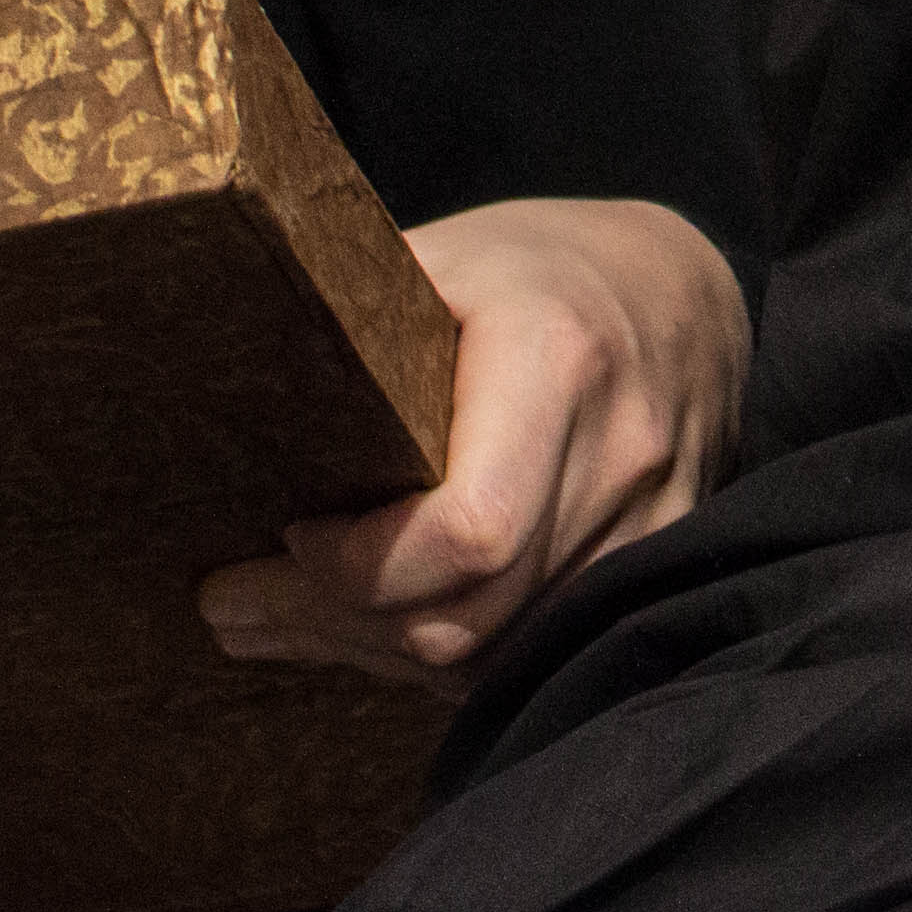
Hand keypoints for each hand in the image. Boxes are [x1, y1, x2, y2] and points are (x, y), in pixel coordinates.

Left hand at [199, 197, 745, 697]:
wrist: (685, 294)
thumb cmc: (543, 270)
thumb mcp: (450, 256)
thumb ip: (359, 311)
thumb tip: (226, 348)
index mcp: (561, 362)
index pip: (470, 529)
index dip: (364, 564)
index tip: (295, 531)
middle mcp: (619, 454)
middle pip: (470, 611)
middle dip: (335, 622)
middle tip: (233, 602)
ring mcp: (649, 525)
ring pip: (493, 653)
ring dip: (373, 652)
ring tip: (275, 620)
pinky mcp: (650, 569)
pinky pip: (527, 651)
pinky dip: (439, 655)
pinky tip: (367, 629)